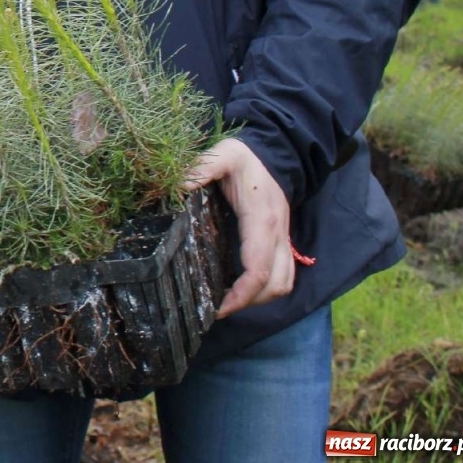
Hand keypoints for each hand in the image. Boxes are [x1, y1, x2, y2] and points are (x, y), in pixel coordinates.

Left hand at [184, 137, 295, 317]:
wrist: (272, 152)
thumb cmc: (246, 157)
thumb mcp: (223, 155)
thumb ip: (201, 168)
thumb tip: (177, 188)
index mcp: (262, 220)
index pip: (259, 269)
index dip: (242, 294)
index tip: (218, 307)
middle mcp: (277, 234)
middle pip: (276, 284)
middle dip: (250, 303)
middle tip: (217, 309)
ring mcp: (283, 239)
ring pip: (284, 282)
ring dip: (261, 298)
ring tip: (228, 303)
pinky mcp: (280, 240)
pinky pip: (283, 272)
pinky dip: (266, 287)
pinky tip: (240, 288)